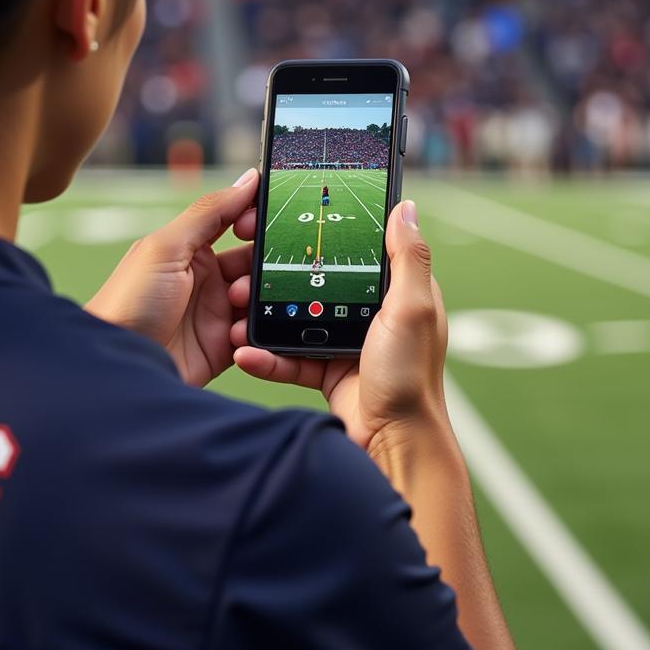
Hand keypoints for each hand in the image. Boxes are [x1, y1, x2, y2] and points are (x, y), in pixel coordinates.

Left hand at [86, 169, 258, 386]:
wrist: (120, 367)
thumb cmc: (128, 302)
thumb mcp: (166, 247)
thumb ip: (209, 212)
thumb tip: (247, 179)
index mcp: (192, 249)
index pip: (236, 223)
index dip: (254, 220)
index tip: (268, 220)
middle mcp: (209, 278)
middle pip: (255, 262)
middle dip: (264, 264)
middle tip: (261, 270)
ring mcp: (218, 312)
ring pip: (262, 297)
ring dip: (260, 299)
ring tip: (237, 303)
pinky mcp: (226, 346)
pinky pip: (258, 334)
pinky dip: (259, 331)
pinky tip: (241, 332)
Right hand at [229, 200, 451, 452]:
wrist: (393, 442)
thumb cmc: (411, 376)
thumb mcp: (412, 308)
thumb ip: (407, 258)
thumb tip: (403, 207)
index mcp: (395, 291)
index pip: (360, 248)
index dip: (328, 233)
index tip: (291, 220)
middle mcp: (371, 312)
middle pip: (318, 280)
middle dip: (280, 276)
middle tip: (250, 267)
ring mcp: (346, 341)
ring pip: (297, 318)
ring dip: (264, 317)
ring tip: (237, 311)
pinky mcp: (325, 370)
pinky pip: (288, 357)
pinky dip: (265, 356)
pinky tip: (244, 352)